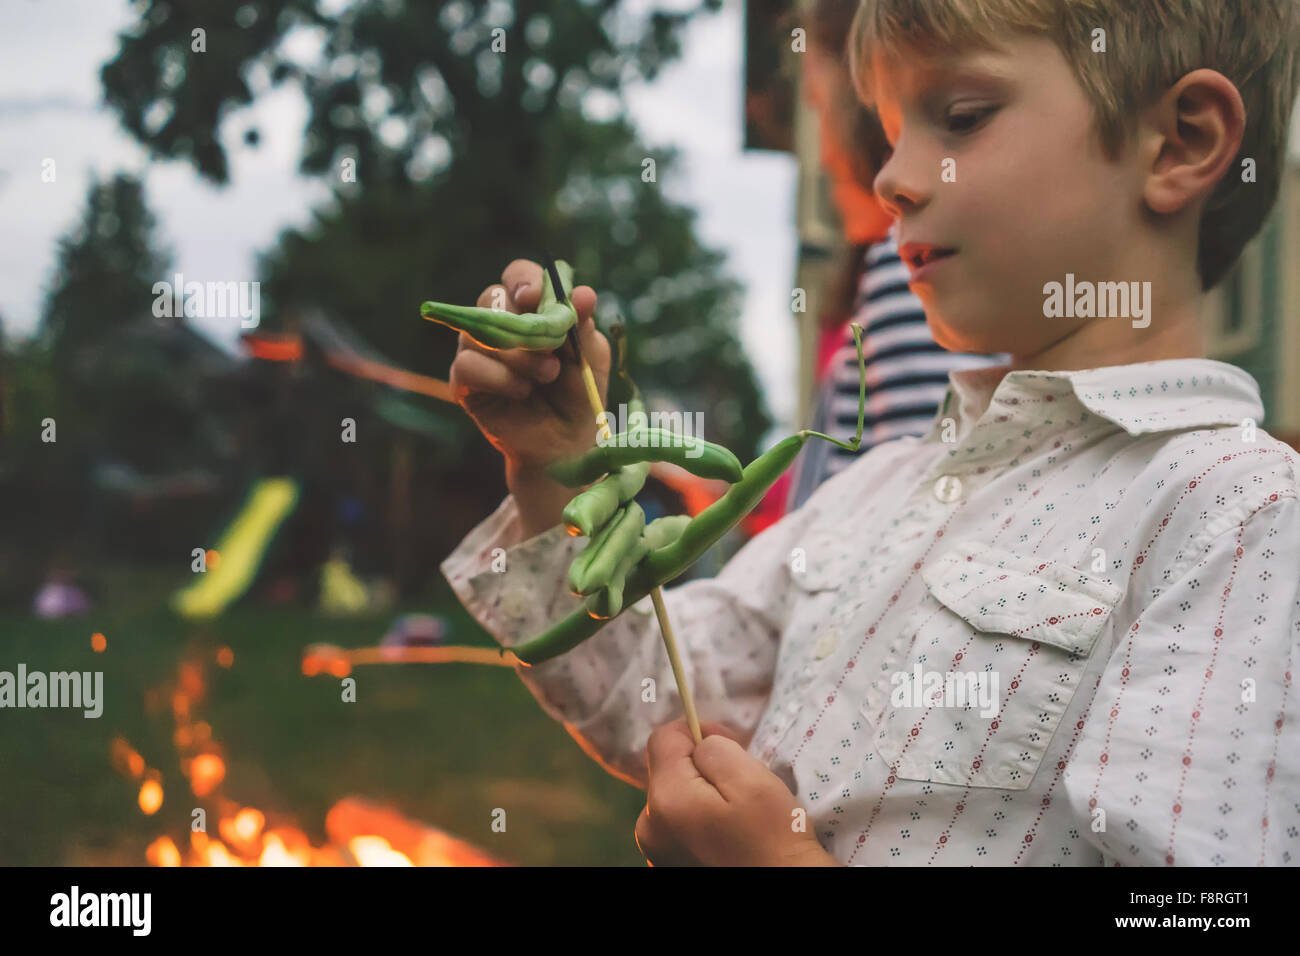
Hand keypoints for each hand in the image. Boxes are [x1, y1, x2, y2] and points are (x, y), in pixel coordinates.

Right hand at [447, 258, 610, 471]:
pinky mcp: (465, 382)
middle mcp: (500, 326)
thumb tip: (584, 293)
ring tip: (547, 375)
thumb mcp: (590, 356)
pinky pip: (468, 365)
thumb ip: (584, 325)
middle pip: (492, 297)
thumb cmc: (579, 394)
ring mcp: (479, 352)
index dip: (524, 279)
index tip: (536, 296)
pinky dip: (499, 377)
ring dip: (518, 354)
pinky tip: (522, 391)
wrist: (567, 443)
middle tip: (548, 344)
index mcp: (531, 311)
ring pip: (478, 332)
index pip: (518, 276)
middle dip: (521, 319)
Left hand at [634, 718, 840, 865]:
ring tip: (738, 813)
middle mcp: (649, 828)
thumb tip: (698, 744)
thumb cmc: (773, 839)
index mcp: (665, 800)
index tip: (730, 743)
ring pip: (676, 797)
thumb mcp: (750, 779)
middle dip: (702, 767)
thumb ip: (715, 749)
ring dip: (703, 794)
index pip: (663, 738)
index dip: (697, 732)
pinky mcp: (670, 865)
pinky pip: (681, 826)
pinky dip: (702, 820)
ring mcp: (657, 851)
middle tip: (742, 784)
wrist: (784, 891)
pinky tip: (729, 835)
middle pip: (669, 770)